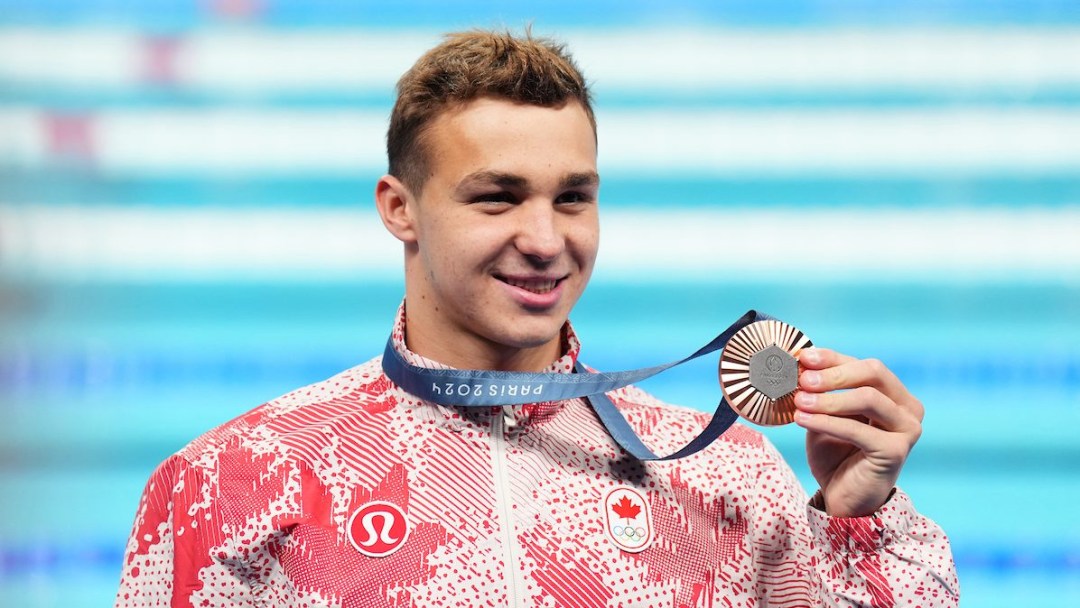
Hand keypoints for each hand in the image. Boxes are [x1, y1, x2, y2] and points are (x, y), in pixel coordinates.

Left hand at [793, 348, 923, 517]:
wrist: (843, 497)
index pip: (864, 366)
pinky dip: (827, 421)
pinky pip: (858, 429)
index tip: (803, 357)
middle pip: (874, 373)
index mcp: (894, 394)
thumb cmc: (835, 453)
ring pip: (868, 398)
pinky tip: (801, 419)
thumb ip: (820, 390)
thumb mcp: (824, 414)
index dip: (833, 358)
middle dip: (835, 373)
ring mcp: (907, 429)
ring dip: (829, 399)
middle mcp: (908, 408)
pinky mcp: (897, 451)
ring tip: (799, 401)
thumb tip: (799, 362)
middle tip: (804, 379)